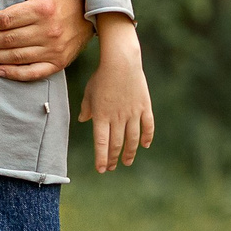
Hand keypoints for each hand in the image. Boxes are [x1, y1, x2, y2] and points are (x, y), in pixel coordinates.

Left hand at [77, 14, 153, 171]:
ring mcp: (133, 113)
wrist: (121, 61)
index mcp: (101, 115)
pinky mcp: (144, 107)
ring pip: (132, 139)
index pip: (101, 143)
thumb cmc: (102, 75)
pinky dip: (147, 137)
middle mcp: (117, 117)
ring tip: (127, 162)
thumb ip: (86, 108)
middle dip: (113, 158)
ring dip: (130, 153)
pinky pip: (148, 126)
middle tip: (112, 167)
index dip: (101, 158)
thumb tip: (83, 120)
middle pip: (116, 144)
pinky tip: (144, 145)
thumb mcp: (89, 92)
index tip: (102, 169)